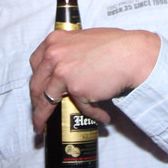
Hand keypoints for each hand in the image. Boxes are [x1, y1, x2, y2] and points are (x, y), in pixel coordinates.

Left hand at [29, 28, 160, 132]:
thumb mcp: (82, 40)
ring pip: (47, 100)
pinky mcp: (76, 89)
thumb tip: (65, 70)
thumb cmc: (115, 46)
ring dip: (43, 116)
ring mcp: (63, 72)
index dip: (36, 79)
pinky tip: (101, 116)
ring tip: (43, 126)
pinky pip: (80, 107)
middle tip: (37, 113)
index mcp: (55, 40)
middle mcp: (54, 55)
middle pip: (36, 84)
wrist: (133, 54)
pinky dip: (92, 113)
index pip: (36, 64)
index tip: (37, 90)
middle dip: (35, 102)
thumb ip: (69, 53)